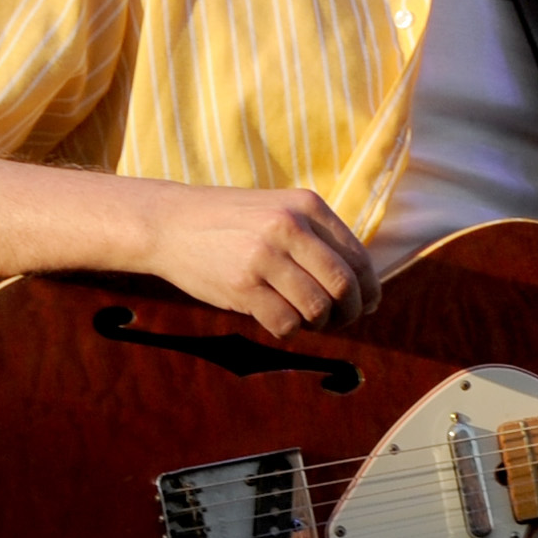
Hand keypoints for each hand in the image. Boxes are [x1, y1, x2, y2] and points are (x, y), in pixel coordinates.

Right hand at [135, 183, 378, 334]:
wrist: (169, 223)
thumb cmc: (233, 223)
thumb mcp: (281, 210)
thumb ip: (320, 240)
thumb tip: (365, 291)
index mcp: (308, 206)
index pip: (358, 257)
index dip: (368, 289)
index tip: (365, 305)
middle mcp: (290, 227)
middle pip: (344, 285)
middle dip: (349, 312)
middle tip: (339, 321)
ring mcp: (264, 256)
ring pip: (317, 308)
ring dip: (319, 324)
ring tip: (307, 321)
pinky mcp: (242, 285)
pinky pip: (286, 323)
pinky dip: (290, 331)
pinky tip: (281, 322)